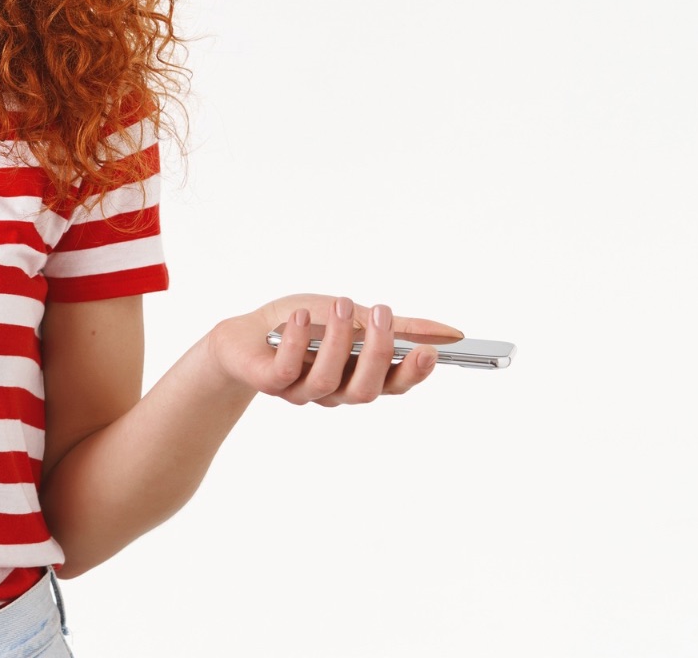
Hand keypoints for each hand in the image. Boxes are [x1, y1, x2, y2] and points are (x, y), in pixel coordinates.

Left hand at [208, 293, 462, 406]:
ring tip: (341, 306)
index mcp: (359, 377)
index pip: (393, 386)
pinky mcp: (271, 383)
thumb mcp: (355, 317)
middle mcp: (335, 391)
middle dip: (378, 353)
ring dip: (337, 341)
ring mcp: (302, 391)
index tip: (431, 352)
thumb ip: (399, 327)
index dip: (412, 373)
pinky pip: (286, 370)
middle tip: (382, 313)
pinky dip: (296, 342)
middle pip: (366, 389)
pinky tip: (300, 318)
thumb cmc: (304, 325)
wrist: (245, 333)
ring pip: (328, 379)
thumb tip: (452, 333)